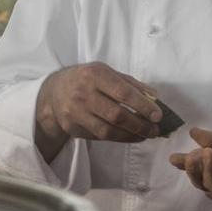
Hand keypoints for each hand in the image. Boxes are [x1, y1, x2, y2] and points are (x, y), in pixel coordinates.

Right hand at [35, 62, 161, 160]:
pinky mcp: (72, 128)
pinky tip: (130, 136)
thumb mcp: (106, 72)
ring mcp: (75, 112)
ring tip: (145, 135)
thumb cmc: (87, 79)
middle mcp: (83, 93)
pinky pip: (100, 137)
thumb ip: (131, 84)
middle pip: (116, 115)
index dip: (143, 106)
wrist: (54, 92)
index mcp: (94, 74)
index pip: (123, 93)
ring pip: (108, 130)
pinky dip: (119, 138)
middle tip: (155, 130)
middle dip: (140, 125)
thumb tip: (155, 98)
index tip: (158, 116)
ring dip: (131, 135)